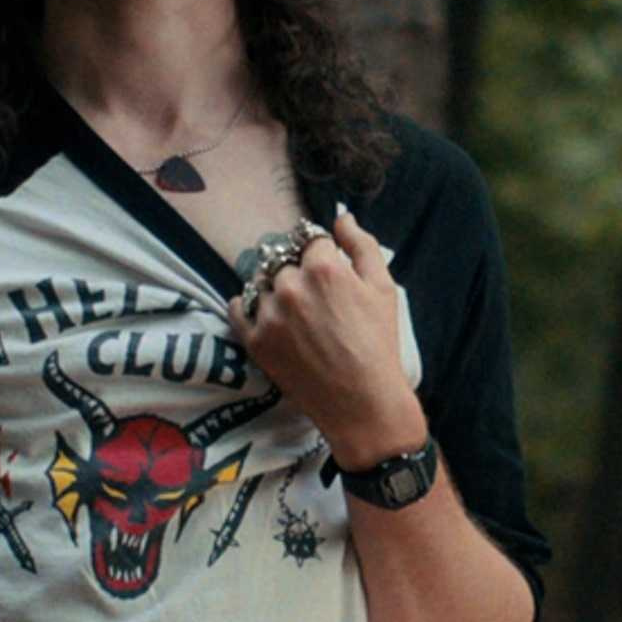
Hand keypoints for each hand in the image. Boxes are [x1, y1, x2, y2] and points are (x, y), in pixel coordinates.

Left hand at [229, 212, 426, 466]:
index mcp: (323, 267)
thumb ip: (361, 245)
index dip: (320, 253)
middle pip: (284, 261)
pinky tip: (264, 314)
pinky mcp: (254, 340)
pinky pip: (237, 307)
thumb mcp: (383, 287)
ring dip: (274, 289)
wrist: (362, 403)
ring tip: (294, 313)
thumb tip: (341, 218)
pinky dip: (247, 306)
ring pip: (262, 283)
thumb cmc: (378, 344)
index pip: (310, 240)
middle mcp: (290, 286)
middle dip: (296, 271)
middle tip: (313, 298)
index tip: (326, 270)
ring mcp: (268, 314)